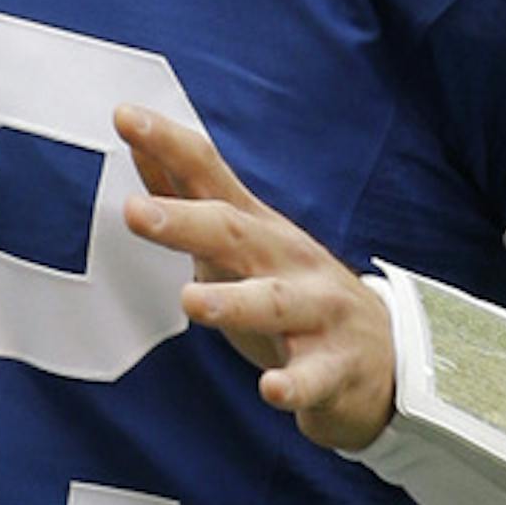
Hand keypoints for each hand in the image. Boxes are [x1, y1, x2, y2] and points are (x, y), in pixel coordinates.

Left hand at [119, 107, 395, 453]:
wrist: (380, 360)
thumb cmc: (292, 294)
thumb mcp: (243, 243)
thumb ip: (194, 200)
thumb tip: (141, 149)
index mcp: (258, 230)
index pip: (210, 177)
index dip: (170, 146)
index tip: (125, 116)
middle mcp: (288, 261)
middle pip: (235, 234)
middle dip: (186, 221)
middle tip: (135, 212)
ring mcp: (316, 313)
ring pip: (275, 303)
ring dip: (234, 302)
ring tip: (192, 302)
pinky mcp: (334, 369)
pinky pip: (313, 377)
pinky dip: (294, 383)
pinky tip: (273, 388)